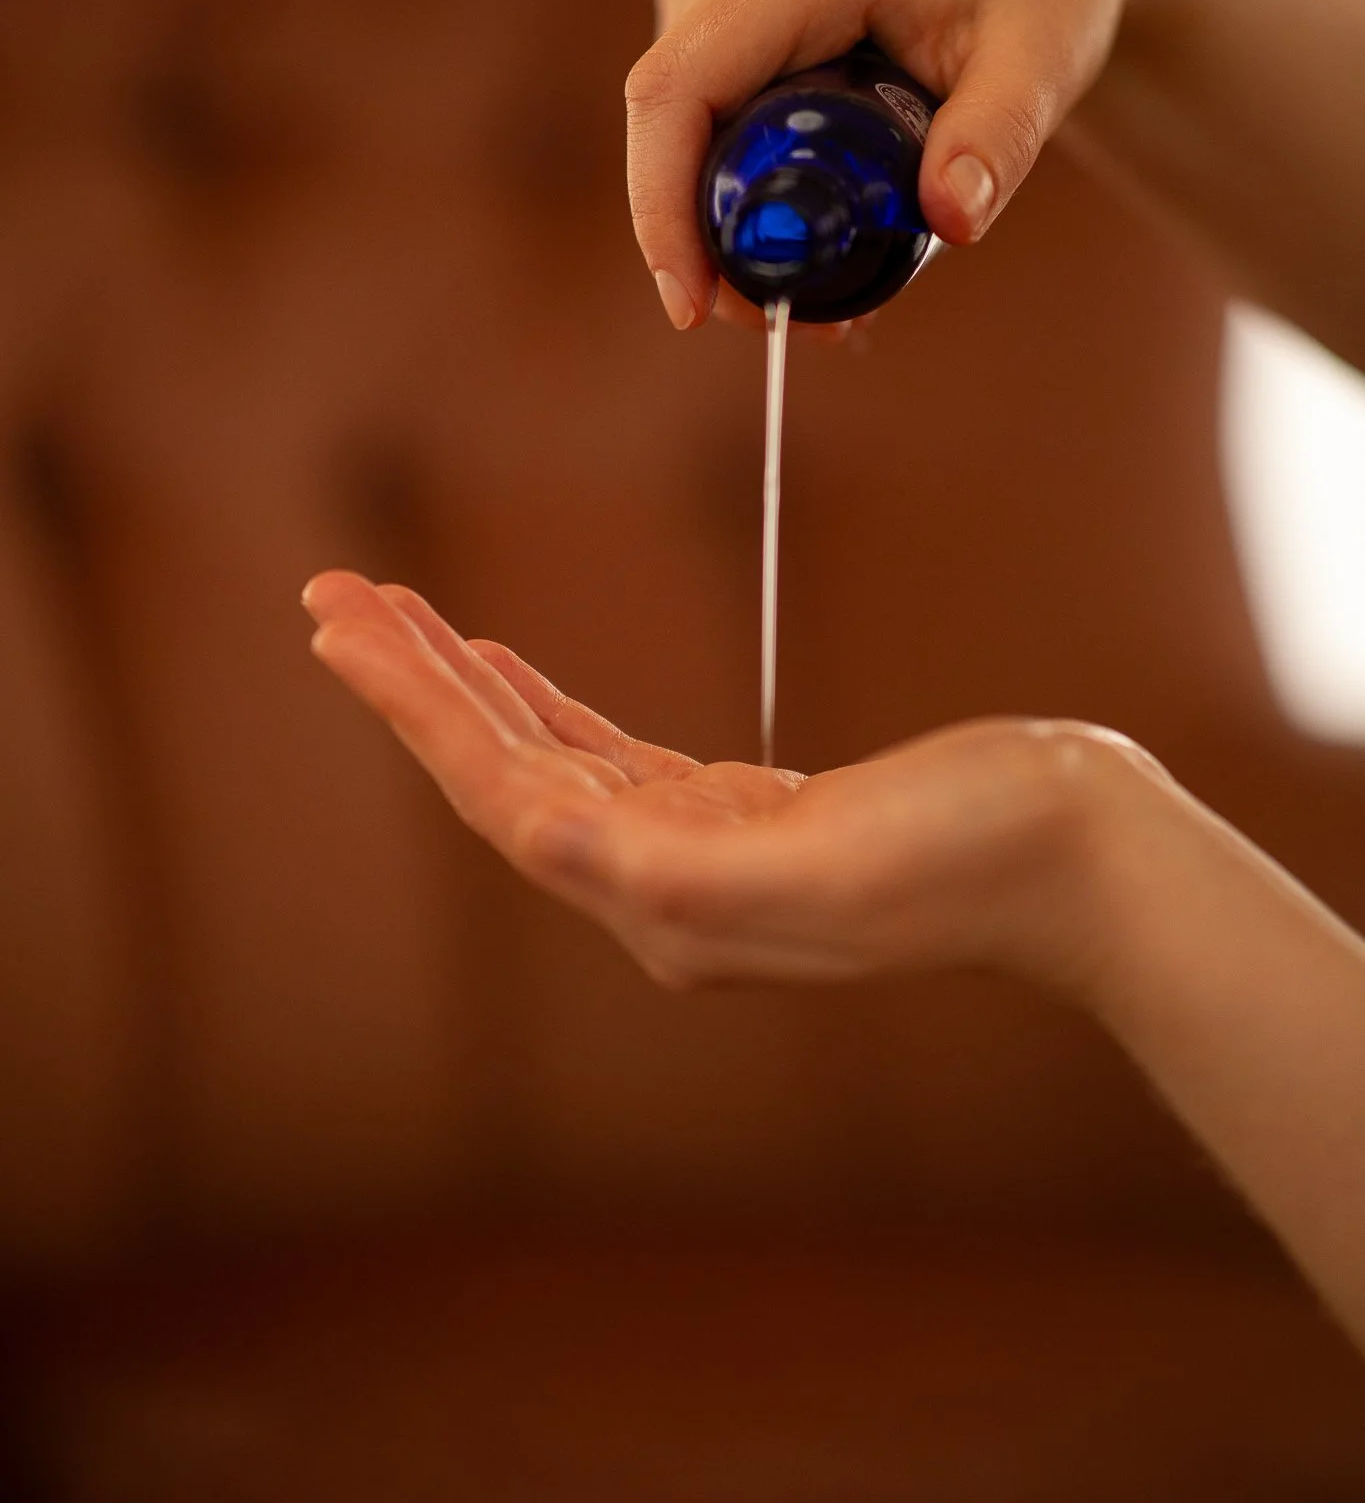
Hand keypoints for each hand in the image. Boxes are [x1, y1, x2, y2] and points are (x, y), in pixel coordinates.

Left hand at [302, 569, 1147, 994]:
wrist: (1078, 856)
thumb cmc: (973, 854)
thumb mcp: (827, 862)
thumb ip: (684, 870)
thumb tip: (556, 846)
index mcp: (666, 907)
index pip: (504, 798)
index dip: (418, 711)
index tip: (341, 629)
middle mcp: (662, 894)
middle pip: (502, 775)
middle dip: (413, 685)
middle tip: (328, 595)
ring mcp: (698, 856)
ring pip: (543, 759)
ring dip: (462, 686)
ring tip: (388, 614)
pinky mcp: (739, 817)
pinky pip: (603, 754)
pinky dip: (538, 704)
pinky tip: (499, 665)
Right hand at [626, 0, 1189, 330]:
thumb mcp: (1043, 60)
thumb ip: (1002, 136)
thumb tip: (953, 223)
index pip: (677, 90)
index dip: (661, 205)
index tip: (691, 308)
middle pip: (669, 126)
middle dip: (707, 243)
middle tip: (798, 323)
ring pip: (678, 130)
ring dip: (723, 224)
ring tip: (822, 289)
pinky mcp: (716, 3)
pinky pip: (696, 115)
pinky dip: (735, 188)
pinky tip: (808, 231)